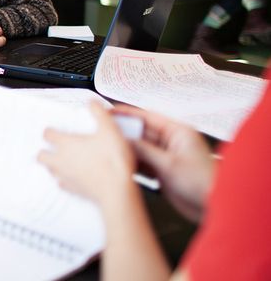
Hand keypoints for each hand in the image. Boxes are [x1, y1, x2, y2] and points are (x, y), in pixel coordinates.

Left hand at [39, 101, 135, 208]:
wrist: (118, 191)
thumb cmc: (113, 161)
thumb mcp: (110, 130)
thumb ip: (100, 114)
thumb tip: (92, 103)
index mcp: (67, 144)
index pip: (48, 134)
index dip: (49, 131)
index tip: (52, 129)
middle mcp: (62, 160)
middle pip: (42, 155)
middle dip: (44, 150)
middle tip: (50, 147)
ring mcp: (66, 176)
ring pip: (50, 170)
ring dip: (53, 164)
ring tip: (60, 160)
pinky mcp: (74, 189)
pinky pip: (62, 184)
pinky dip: (64, 179)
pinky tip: (71, 177)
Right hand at [118, 104, 215, 221]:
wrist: (216, 207)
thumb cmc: (204, 183)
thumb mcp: (169, 164)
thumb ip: (144, 150)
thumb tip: (123, 139)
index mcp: (177, 131)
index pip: (146, 116)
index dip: (126, 113)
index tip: (108, 112)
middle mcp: (171, 141)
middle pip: (141, 132)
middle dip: (123, 133)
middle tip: (103, 133)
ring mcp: (167, 156)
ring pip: (140, 148)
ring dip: (126, 149)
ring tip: (108, 149)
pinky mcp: (163, 171)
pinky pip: (143, 162)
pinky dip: (133, 163)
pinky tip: (121, 164)